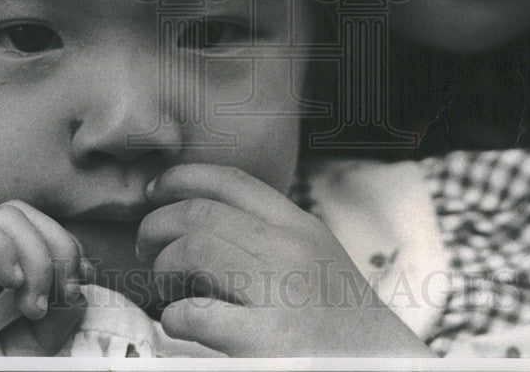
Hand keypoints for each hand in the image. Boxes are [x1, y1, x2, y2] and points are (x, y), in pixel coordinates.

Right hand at [0, 200, 87, 355]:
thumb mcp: (11, 355)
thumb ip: (46, 329)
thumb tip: (78, 295)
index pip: (37, 234)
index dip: (67, 252)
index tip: (78, 289)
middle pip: (27, 218)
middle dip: (59, 247)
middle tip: (64, 292)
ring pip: (6, 216)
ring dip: (37, 253)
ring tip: (34, 303)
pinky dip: (3, 248)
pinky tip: (12, 283)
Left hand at [136, 164, 430, 356]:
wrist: (384, 367)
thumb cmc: (340, 319)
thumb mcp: (315, 256)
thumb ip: (269, 233)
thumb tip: (199, 220)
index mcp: (300, 226)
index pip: (231, 180)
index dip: (181, 177)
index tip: (153, 191)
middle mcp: (290, 250)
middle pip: (200, 213)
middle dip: (157, 225)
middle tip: (145, 246)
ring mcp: (279, 293)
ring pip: (192, 250)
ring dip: (162, 266)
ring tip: (163, 285)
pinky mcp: (266, 340)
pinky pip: (194, 314)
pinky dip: (173, 317)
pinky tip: (179, 323)